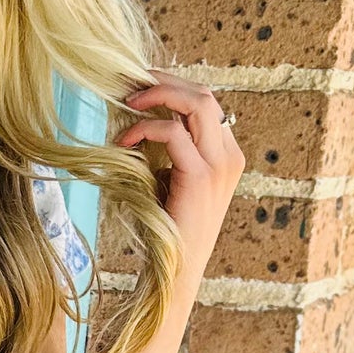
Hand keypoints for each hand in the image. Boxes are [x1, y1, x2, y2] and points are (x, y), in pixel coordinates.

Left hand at [112, 73, 244, 272]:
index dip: (173, 87)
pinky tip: (124, 143)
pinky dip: (144, 128)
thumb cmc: (167, 227)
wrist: (175, 270)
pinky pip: (173, 132)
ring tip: (128, 101)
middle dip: (166, 81)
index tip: (140, 85)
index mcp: (227, 155)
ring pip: (197, 102)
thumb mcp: (170, 179)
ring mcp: (219, 166)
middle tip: (131, 83)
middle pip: (204, 94)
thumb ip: (168, 150)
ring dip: (158, 94)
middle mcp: (229, 156)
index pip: (206, 103)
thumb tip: (141, 116)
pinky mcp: (200, 177)